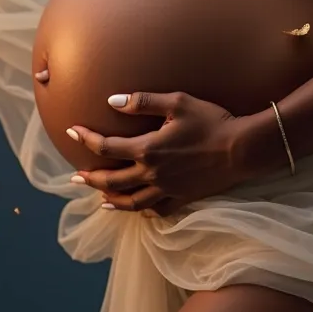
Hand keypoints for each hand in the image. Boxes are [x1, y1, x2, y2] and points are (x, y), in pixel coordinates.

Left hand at [66, 91, 247, 217]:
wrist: (240, 148)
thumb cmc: (211, 120)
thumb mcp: (177, 102)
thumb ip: (143, 102)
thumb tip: (112, 101)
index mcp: (148, 149)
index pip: (106, 147)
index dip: (86, 139)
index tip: (72, 132)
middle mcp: (152, 174)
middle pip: (112, 181)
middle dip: (90, 178)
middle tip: (74, 178)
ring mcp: (167, 189)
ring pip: (130, 201)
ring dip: (110, 198)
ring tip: (99, 197)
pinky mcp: (182, 198)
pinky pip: (156, 210)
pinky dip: (140, 210)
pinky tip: (134, 207)